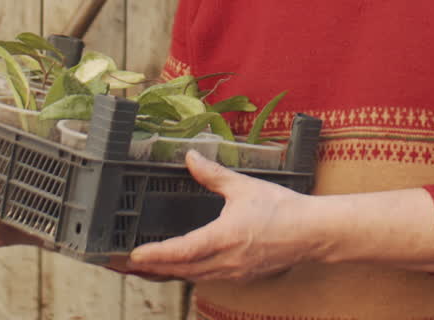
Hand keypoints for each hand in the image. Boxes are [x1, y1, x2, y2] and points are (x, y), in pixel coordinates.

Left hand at [124, 150, 321, 283]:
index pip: (179, 251)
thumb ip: (212, 174)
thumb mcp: (243, 187)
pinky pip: (205, 278)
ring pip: (190, 277)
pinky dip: (186, 274)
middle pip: (177, 270)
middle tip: (119, 264)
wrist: (314, 233)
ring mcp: (233, 273)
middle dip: (147, 269)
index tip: (131, 255)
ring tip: (141, 269)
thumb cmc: (283, 209)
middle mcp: (224, 262)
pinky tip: (179, 268)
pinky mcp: (241, 276)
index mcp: (222, 239)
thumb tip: (191, 156)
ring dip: (164, 273)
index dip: (153, 255)